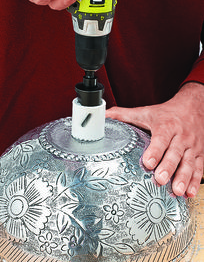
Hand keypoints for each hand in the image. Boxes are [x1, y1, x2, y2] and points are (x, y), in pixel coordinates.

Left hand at [106, 82, 203, 196]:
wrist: (194, 107)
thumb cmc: (167, 113)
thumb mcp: (146, 112)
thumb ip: (125, 115)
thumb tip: (105, 115)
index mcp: (166, 126)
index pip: (161, 139)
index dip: (155, 150)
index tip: (148, 162)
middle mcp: (181, 136)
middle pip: (175, 153)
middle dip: (168, 167)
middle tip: (161, 180)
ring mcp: (192, 146)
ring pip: (189, 163)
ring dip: (184, 178)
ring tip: (178, 191)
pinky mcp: (200, 153)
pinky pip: (199, 168)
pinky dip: (196, 181)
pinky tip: (190, 193)